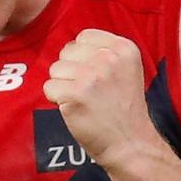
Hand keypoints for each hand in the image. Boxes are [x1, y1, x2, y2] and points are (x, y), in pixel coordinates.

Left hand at [43, 29, 163, 170]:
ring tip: (84, 101)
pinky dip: (57, 100)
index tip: (95, 76)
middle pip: (67, 51)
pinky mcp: (76, 94)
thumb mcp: (126, 70)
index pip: (84, 37)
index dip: (82, 57)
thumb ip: (103, 53)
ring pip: (55, 69)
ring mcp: (92, 75)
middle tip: (90, 92)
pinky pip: (49, 87)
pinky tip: (75, 110)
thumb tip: (69, 48)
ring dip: (63, 86)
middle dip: (71, 71)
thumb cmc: (124, 109)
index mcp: (124, 48)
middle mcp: (109, 58)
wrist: (131, 144)